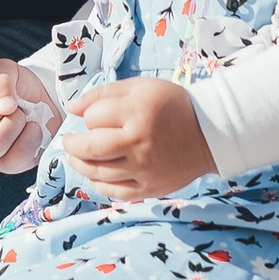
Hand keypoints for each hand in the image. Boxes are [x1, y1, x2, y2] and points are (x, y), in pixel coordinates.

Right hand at [0, 54, 51, 176]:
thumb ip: (0, 81)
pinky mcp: (5, 165)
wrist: (43, 103)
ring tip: (20, 115)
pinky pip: (17, 154)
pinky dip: (31, 135)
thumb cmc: (14, 87)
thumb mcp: (6, 71)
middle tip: (6, 105)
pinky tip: (31, 127)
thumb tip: (4, 106)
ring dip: (15, 123)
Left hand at [63, 76, 215, 203]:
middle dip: (71, 145)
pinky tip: (95, 175)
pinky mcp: (149, 188)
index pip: (93, 118)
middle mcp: (139, 143)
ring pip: (97, 172)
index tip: (94, 117)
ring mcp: (144, 169)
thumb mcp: (140, 88)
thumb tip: (71, 107)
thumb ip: (103, 94)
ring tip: (77, 157)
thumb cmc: (171, 106)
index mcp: (137, 113)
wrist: (209, 134)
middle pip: (89, 149)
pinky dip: (98, 184)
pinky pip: (114, 192)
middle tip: (69, 142)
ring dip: (80, 164)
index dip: (88, 116)